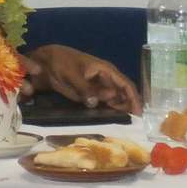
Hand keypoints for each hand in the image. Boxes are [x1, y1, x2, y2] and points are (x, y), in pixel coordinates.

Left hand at [25, 45, 140, 113]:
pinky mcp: (91, 95)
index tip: (139, 112)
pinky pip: (104, 104)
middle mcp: (106, 80)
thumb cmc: (62, 62)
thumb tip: (96, 102)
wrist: (47, 62)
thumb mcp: (72, 74)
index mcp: (106, 70)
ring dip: (119, 111)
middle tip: (132, 124)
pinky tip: (111, 121)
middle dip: (129, 108)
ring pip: (115, 101)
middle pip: (123, 95)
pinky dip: (108, 111)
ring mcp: (99, 88)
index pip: (125, 84)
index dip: (134, 98)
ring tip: (124, 125)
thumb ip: (84, 88)